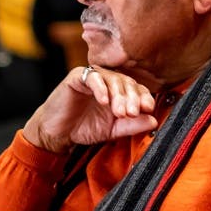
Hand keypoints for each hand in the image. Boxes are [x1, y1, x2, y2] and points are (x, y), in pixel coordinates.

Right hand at [21, 65, 157, 152]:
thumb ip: (132, 126)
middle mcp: (108, 82)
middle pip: (127, 82)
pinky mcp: (77, 76)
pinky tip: (104, 102)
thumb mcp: (113, 131)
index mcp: (118, 93)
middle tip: (132, 113)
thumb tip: (154, 121)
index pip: (136, 89)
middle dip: (132, 98)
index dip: (144, 98)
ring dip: (118, 95)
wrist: (57, 133)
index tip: (148, 109)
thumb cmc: (83, 129)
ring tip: (119, 112)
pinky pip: (93, 77)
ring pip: (112, 78)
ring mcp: (93, 77)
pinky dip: (100, 89)